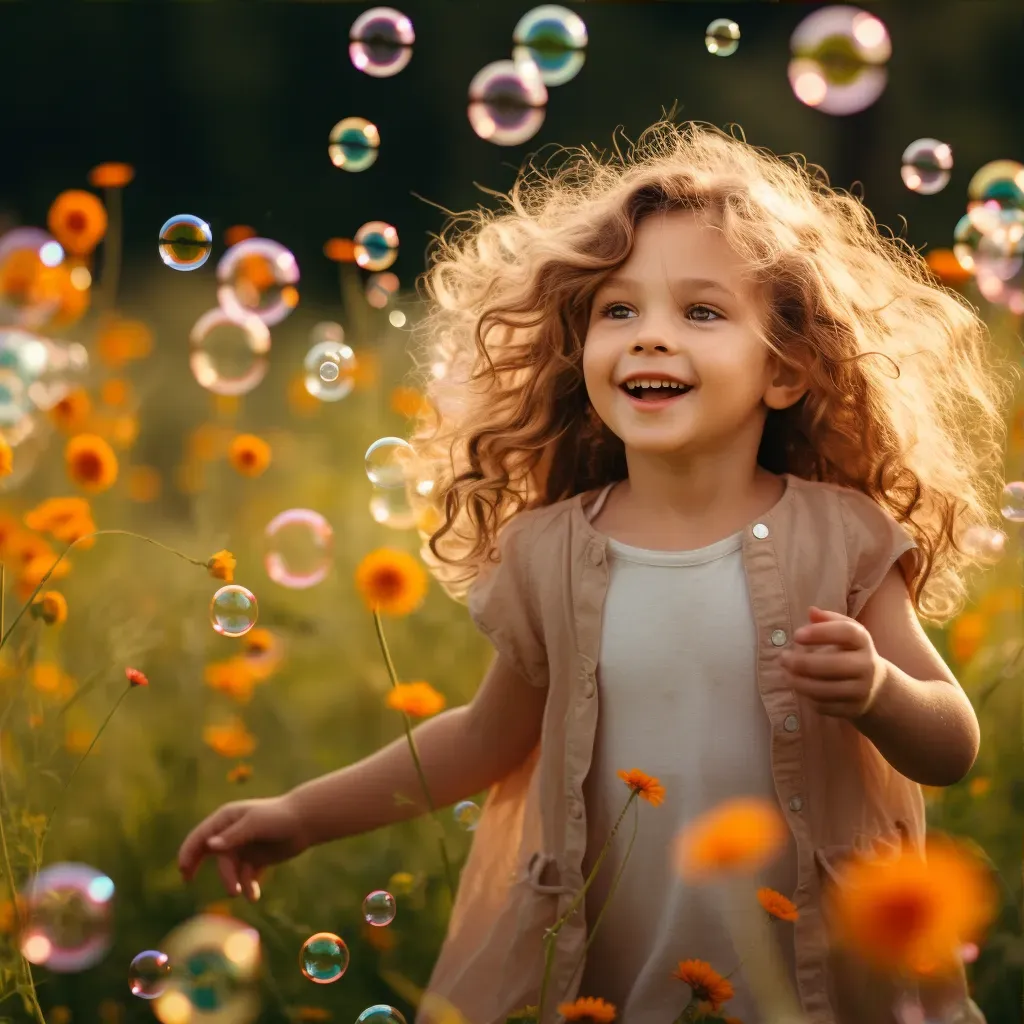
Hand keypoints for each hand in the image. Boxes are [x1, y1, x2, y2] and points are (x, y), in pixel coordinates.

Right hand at [177, 795, 310, 900]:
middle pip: (208, 853)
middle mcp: (231, 833)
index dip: (189, 851)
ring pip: (228, 869)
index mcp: (227, 819)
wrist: (306, 822)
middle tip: (188, 880)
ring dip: (232, 882)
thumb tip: (209, 845)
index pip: (201, 836)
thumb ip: (233, 836)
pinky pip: (245, 877)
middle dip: (198, 866)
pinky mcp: (255, 860)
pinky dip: (247, 887)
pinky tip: (254, 895)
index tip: (183, 868)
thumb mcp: (255, 824)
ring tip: (241, 891)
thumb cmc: (279, 817)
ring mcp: (243, 848)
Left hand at [780, 606, 887, 719]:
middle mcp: (866, 665)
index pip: (846, 632)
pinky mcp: (854, 709)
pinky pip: (825, 706)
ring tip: (785, 674)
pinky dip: (808, 698)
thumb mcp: (844, 632)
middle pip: (834, 665)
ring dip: (799, 682)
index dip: (820, 633)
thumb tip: (811, 611)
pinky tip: (800, 688)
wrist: (875, 685)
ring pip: (826, 690)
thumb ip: (827, 620)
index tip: (796, 636)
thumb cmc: (850, 652)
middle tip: (782, 658)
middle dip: (802, 663)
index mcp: (863, 640)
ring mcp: (862, 690)